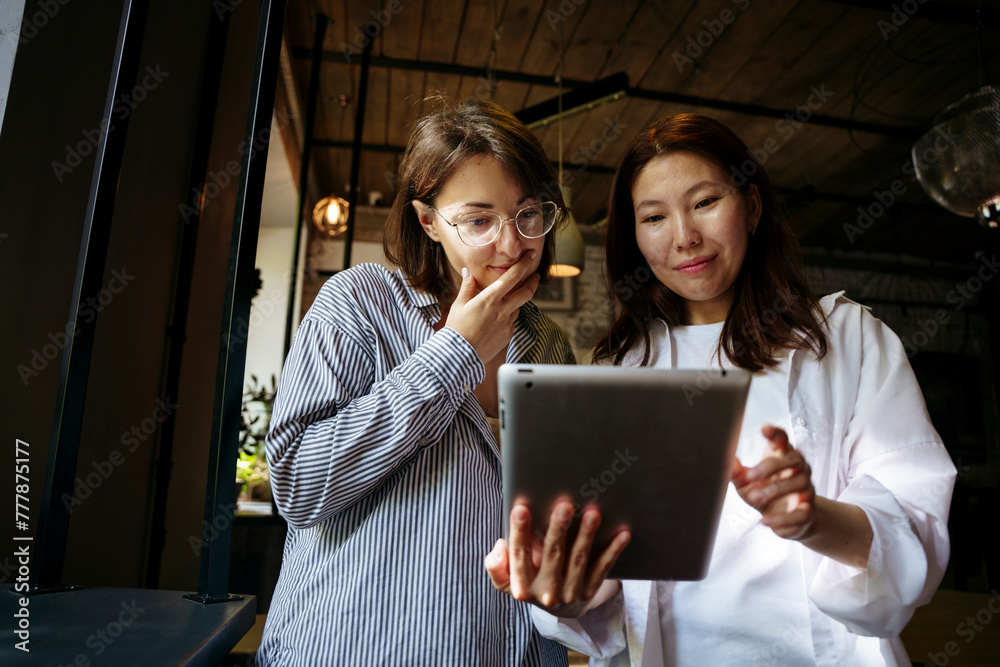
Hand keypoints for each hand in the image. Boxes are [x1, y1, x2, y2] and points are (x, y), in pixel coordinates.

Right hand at [444, 252, 539, 361]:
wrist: (460, 355)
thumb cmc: (457, 329)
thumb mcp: (459, 305)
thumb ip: (467, 287)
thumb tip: (467, 272)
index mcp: (490, 299)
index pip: (513, 277)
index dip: (524, 264)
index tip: (530, 256)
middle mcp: (503, 310)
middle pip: (527, 292)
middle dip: (533, 281)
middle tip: (536, 275)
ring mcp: (507, 323)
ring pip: (518, 307)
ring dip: (515, 302)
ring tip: (503, 303)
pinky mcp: (508, 335)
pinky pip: (512, 322)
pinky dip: (508, 317)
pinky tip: (496, 321)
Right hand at [484, 501, 629, 617]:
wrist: (557, 609)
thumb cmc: (529, 579)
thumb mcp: (506, 579)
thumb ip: (497, 565)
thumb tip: (500, 547)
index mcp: (522, 586)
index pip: (519, 555)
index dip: (519, 531)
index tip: (521, 508)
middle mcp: (546, 592)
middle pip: (552, 555)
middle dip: (558, 529)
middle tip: (565, 506)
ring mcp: (570, 593)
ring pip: (578, 560)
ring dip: (587, 535)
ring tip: (593, 513)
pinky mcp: (590, 591)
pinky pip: (602, 569)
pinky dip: (613, 551)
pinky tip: (622, 534)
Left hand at [732, 425, 816, 540]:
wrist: (788, 521)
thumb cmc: (767, 495)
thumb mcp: (747, 484)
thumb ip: (737, 473)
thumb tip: (727, 462)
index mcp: (782, 457)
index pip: (783, 440)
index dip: (776, 433)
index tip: (764, 428)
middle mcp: (798, 470)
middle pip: (793, 459)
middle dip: (770, 466)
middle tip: (751, 475)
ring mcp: (807, 490)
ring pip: (799, 484)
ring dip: (775, 490)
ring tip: (755, 497)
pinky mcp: (808, 511)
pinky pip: (800, 513)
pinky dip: (781, 518)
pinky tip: (765, 520)